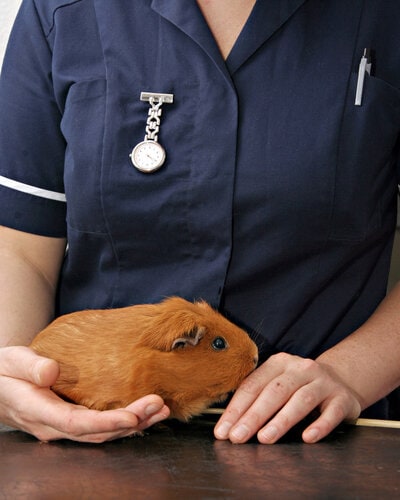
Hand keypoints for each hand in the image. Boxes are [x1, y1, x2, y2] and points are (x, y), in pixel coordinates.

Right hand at [0, 346, 169, 441]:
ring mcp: (63, 427)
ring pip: (102, 433)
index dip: (107, 422)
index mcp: (38, 411)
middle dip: (132, 421)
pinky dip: (124, 421)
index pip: (76, 422)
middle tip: (160, 406)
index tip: (133, 416)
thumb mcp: (10, 361)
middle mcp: (53, 426)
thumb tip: (50, 372)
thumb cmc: (4, 371)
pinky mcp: (71, 421)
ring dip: (134, 423)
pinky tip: (144, 414)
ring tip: (161, 410)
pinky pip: (100, 426)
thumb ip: (29, 366)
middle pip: (96, 431)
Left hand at [214, 352, 360, 443]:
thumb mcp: (278, 382)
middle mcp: (301, 368)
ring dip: (281, 420)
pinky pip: (331, 412)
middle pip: (274, 392)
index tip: (223, 431)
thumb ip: (258, 396)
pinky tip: (308, 438)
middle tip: (237, 437)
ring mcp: (323, 382)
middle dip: (253, 416)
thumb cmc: (299, 387)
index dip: (236, 408)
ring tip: (264, 438)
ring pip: (301, 400)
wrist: (341, 381)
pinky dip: (320, 425)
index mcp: (279, 363)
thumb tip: (229, 424)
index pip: (253, 385)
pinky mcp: (342, 399)